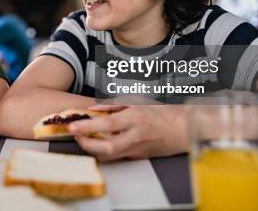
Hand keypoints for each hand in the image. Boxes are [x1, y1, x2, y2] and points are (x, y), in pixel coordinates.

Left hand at [68, 104, 186, 160]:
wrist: (184, 130)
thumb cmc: (162, 113)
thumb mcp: (138, 101)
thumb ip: (113, 104)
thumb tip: (94, 108)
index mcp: (135, 119)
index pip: (107, 125)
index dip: (87, 127)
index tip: (73, 127)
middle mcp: (135, 136)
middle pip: (106, 148)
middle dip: (87, 145)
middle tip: (76, 136)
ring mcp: (137, 149)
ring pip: (109, 156)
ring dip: (93, 149)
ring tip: (84, 138)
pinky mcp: (138, 157)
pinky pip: (117, 156)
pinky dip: (104, 151)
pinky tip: (99, 142)